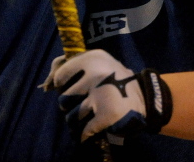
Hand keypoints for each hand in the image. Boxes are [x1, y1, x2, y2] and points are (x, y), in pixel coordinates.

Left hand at [43, 49, 170, 143]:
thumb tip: (47, 84)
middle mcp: (95, 73)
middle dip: (70, 106)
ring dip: (76, 121)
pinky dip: (84, 135)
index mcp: (92, 58)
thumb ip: (74, 67)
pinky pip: (84, 131)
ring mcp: (100, 95)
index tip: (70, 90)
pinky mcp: (106, 115)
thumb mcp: (99, 62)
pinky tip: (86, 134)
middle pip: (64, 99)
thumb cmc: (116, 79)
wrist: (146, 98)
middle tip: (81, 105)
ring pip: (71, 117)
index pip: (60, 75)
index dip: (62, 86)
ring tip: (86, 118)